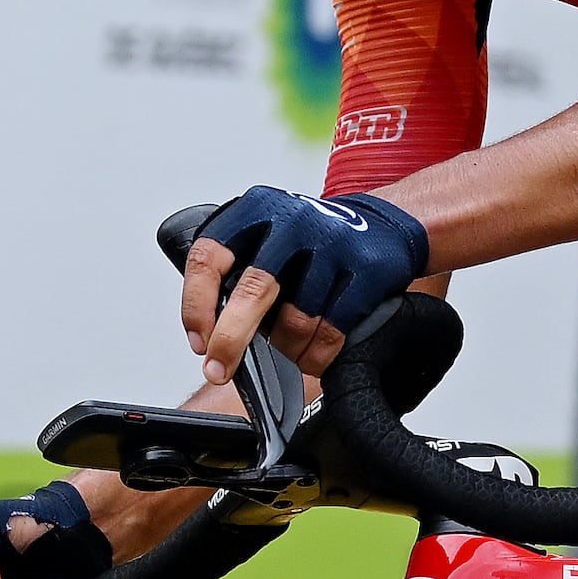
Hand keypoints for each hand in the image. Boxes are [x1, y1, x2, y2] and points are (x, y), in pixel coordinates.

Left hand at [183, 188, 429, 380]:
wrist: (381, 224)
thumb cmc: (312, 240)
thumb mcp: (267, 237)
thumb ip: (238, 273)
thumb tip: (211, 338)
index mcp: (255, 210)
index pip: (209, 257)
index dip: (196, 305)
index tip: (199, 340)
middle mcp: (292, 221)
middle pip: (252, 290)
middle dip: (230, 340)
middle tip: (219, 369)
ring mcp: (332, 243)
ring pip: (295, 320)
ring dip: (285, 350)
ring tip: (286, 352)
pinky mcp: (366, 270)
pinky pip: (331, 331)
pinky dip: (316, 356)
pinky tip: (312, 356)